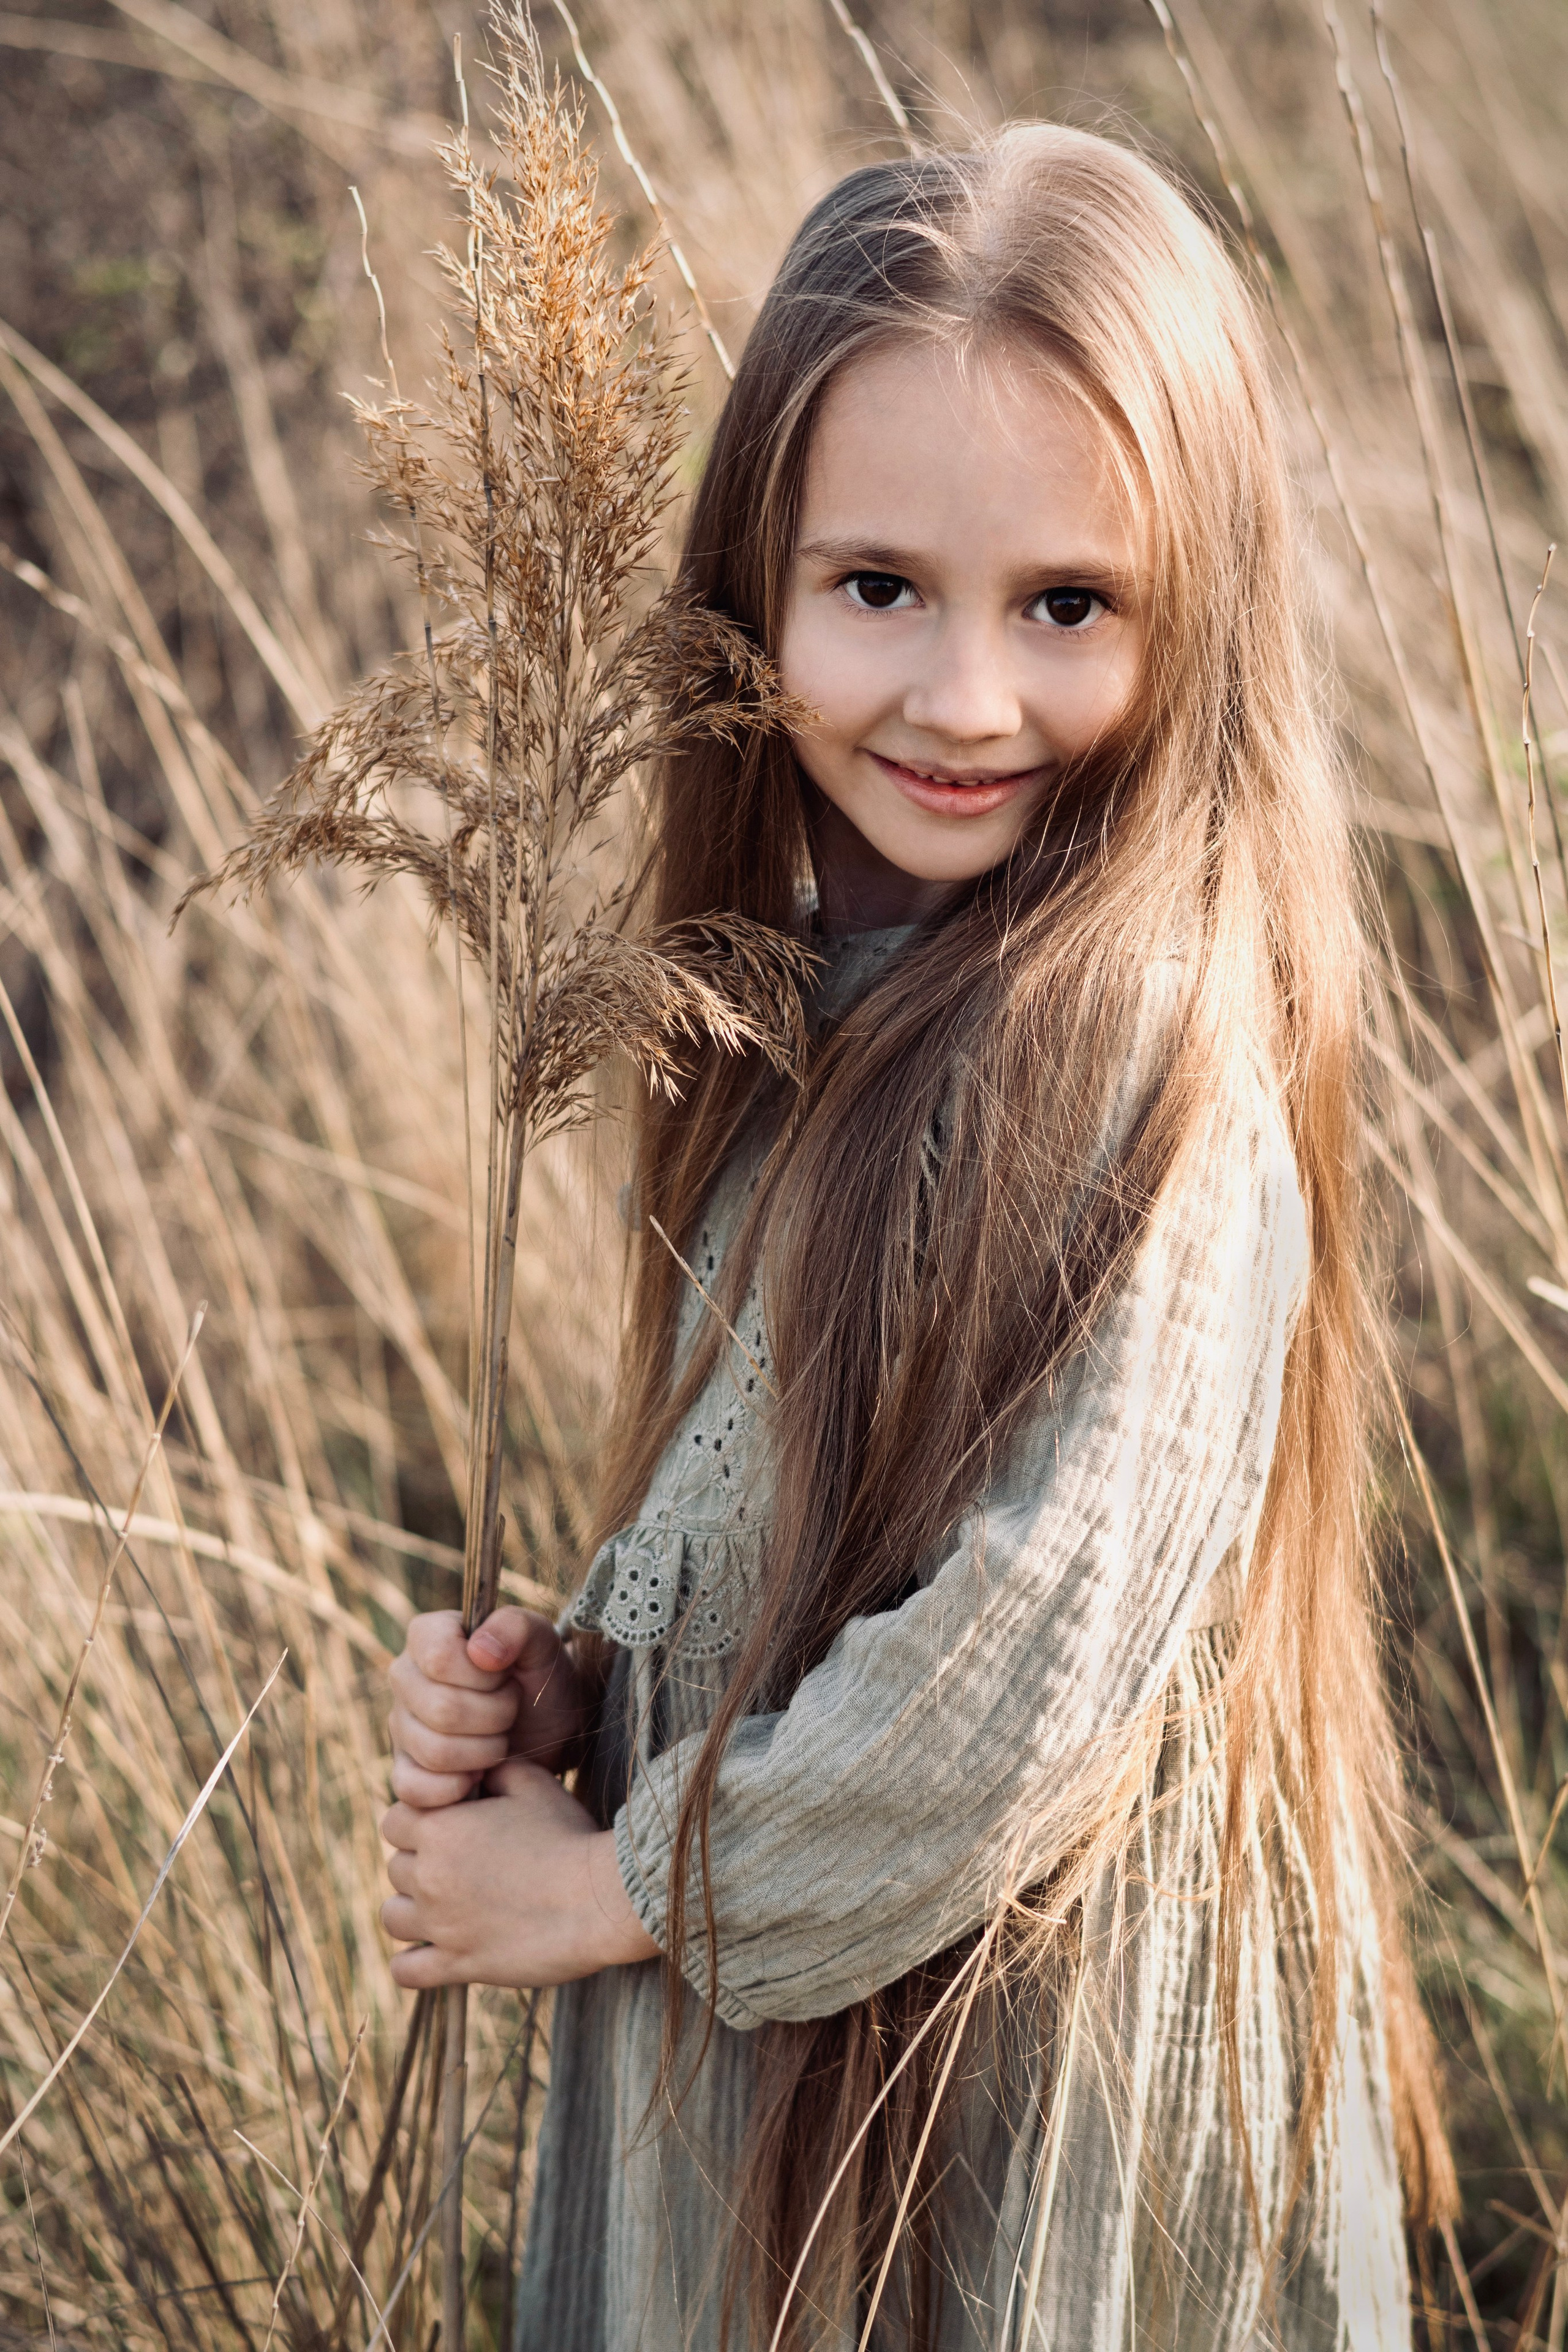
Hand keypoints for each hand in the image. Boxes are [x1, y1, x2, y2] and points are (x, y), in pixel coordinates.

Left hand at [380, 1758, 659, 1988]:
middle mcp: (429, 1877)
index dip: (418, 1820)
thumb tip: (477, 1771)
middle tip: (459, 1865)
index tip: (448, 1825)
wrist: (599, 1900)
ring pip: (392, 1917)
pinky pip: (405, 1971)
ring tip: (444, 1907)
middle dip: (420, 1863)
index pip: (394, 1821)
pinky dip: (411, 1963)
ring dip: (412, 1910)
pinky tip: (434, 1952)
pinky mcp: (458, 1965)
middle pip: (396, 1867)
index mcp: (441, 1830)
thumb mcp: (535, 1784)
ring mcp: (440, 1926)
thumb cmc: (569, 1836)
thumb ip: (496, 1770)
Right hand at [387, 1606, 597, 1808]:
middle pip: (441, 1710)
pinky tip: (480, 1774)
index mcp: (427, 1636)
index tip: (507, 1675)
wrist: (548, 1729)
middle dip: (496, 1715)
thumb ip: (517, 1627)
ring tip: (501, 1736)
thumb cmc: (540, 1679)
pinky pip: (412, 1788)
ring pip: (434, 1752)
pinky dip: (456, 1787)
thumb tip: (480, 1650)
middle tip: (512, 1709)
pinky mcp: (404, 1769)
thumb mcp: (543, 1644)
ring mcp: (400, 1726)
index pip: (439, 1657)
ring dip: (486, 1751)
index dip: (484, 1676)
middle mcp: (404, 1677)